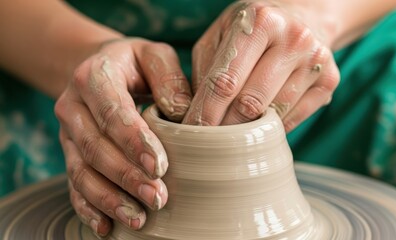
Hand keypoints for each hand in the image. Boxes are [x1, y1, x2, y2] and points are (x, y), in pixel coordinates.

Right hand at [55, 38, 191, 236]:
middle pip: (95, 147)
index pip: (112, 112)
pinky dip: (89, 208)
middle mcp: (73, 106)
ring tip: (137, 218)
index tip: (159, 166)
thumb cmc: (135, 65)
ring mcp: (68, 134)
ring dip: (109, 198)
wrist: (99, 68)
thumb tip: (181, 114)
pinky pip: (73, 185)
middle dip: (126, 176)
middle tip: (157, 198)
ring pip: (81, 172)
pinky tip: (106, 227)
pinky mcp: (70, 154)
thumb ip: (169, 78)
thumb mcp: (154, 56)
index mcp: (93, 77)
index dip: (133, 141)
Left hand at [183, 0, 339, 131]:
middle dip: (225, 128)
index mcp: (260, 22)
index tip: (192, 134)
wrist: (302, 17)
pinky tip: (261, 122)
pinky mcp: (330, 81)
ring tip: (234, 132)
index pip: (225, 80)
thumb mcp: (221, 35)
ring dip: (249, 130)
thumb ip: (205, 70)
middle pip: (250, 103)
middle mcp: (294, 38)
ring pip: (274, 115)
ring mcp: (316, 60)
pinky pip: (293, 119)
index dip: (206, 113)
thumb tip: (193, 115)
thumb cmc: (252, 30)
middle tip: (209, 142)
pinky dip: (272, 127)